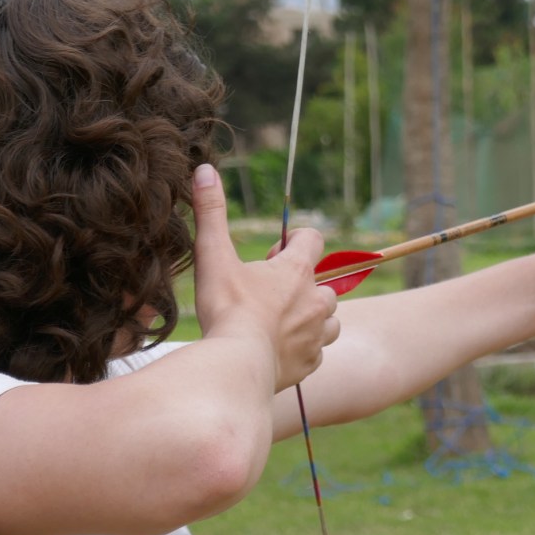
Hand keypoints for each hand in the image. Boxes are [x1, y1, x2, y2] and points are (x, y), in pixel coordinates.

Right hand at [190, 164, 338, 390]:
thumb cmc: (226, 309)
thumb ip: (212, 212)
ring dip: (311, 318)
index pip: (313, 239)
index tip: (276, 253)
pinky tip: (280, 350)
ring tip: (281, 323)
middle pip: (324, 284)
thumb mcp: (214, 255)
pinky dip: (304, 349)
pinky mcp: (310, 362)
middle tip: (270, 294)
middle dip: (303, 286)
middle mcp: (315, 300)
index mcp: (296, 271)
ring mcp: (316, 333)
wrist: (236, 365)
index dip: (296, 241)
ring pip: (329, 319)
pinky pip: (317, 352)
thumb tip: (205, 170)